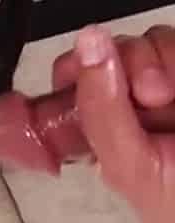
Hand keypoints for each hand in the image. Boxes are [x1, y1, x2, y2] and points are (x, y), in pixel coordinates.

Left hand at [0, 24, 174, 222]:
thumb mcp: (133, 168)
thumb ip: (102, 113)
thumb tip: (86, 46)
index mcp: (103, 135)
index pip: (70, 88)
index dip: (73, 74)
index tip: (81, 77)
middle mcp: (130, 107)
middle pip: (104, 56)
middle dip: (119, 66)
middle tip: (147, 96)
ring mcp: (164, 84)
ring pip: (143, 43)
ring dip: (153, 61)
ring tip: (168, 99)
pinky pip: (171, 41)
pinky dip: (172, 56)